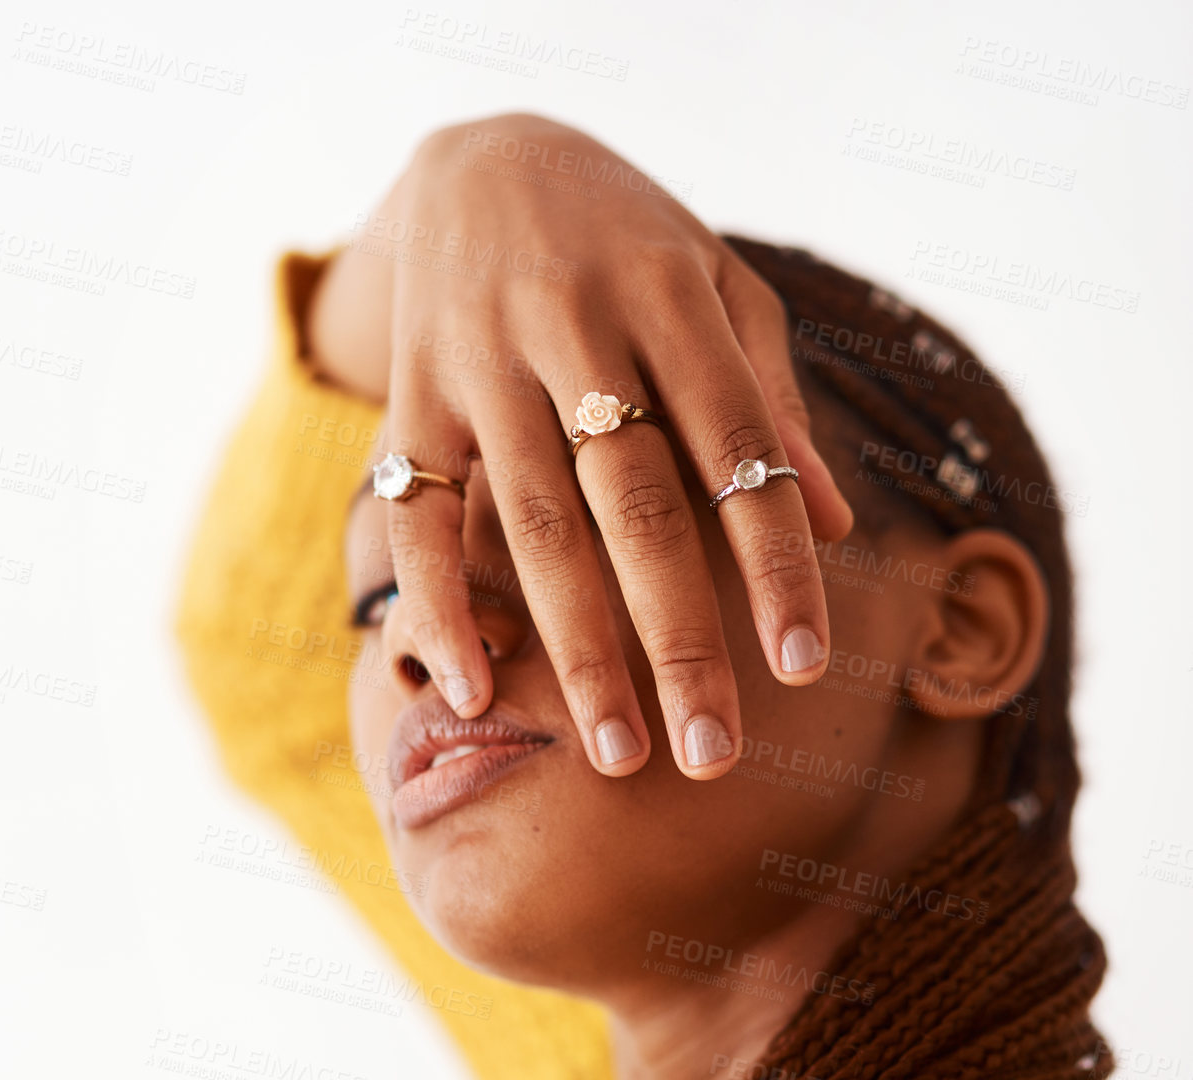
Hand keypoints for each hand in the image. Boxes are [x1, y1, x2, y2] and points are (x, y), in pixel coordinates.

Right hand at [309, 114, 852, 780]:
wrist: (479, 159)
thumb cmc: (630, 242)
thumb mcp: (720, 287)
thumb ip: (771, 397)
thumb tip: (832, 520)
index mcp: (671, 295)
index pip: (738, 451)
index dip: (774, 563)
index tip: (806, 666)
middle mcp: (575, 326)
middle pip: (638, 507)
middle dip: (680, 640)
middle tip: (712, 755)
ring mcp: (484, 364)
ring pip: (536, 525)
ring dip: (578, 650)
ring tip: (619, 755)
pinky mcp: (413, 398)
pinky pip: (421, 516)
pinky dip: (436, 606)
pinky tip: (471, 690)